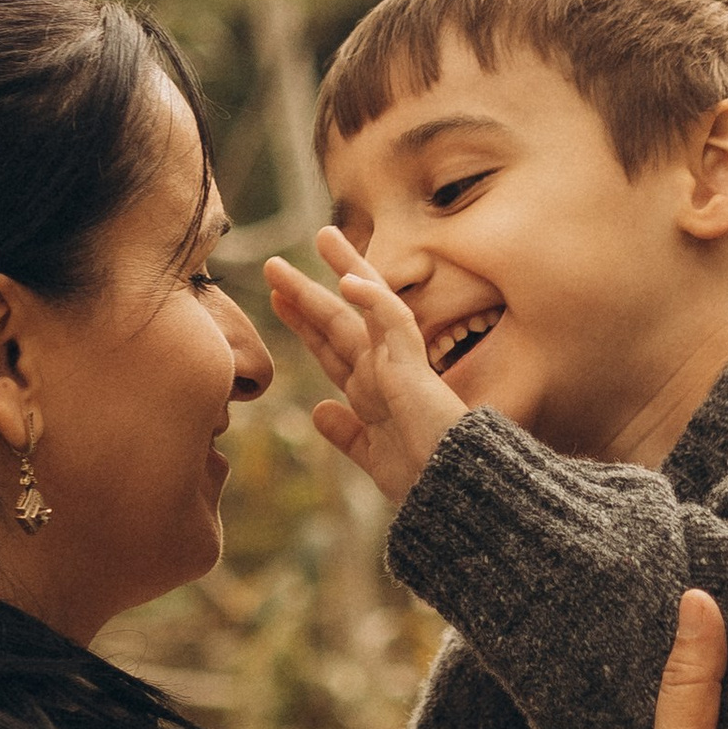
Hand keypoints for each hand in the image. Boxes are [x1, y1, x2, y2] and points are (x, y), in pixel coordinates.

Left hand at [262, 232, 462, 504]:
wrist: (451, 492)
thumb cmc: (421, 479)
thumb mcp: (372, 455)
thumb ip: (347, 433)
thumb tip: (318, 410)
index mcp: (372, 392)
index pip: (332, 348)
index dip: (305, 324)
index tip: (277, 300)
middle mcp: (383, 371)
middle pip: (341, 320)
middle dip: (309, 291)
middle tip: (276, 264)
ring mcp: (399, 364)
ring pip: (369, 306)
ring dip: (345, 270)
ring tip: (322, 236)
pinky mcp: (415, 365)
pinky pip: (395, 321)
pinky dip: (373, 300)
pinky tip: (348, 282)